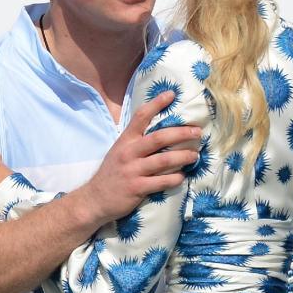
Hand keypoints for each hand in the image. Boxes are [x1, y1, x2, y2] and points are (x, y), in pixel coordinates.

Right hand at [72, 91, 199, 225]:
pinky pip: (161, 181)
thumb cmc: (112, 173)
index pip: (141, 116)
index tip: (172, 94)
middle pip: (159, 138)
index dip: (157, 103)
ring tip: (195, 155)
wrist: (95, 199)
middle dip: (181, 133)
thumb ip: (136, 140)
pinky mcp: (137, 188)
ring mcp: (133, 170)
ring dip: (183, 157)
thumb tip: (161, 131)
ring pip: (164, 160)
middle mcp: (129, 152)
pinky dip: (175, 178)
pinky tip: (182, 176)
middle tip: (197, 132)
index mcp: (125, 140)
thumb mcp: (119, 150)